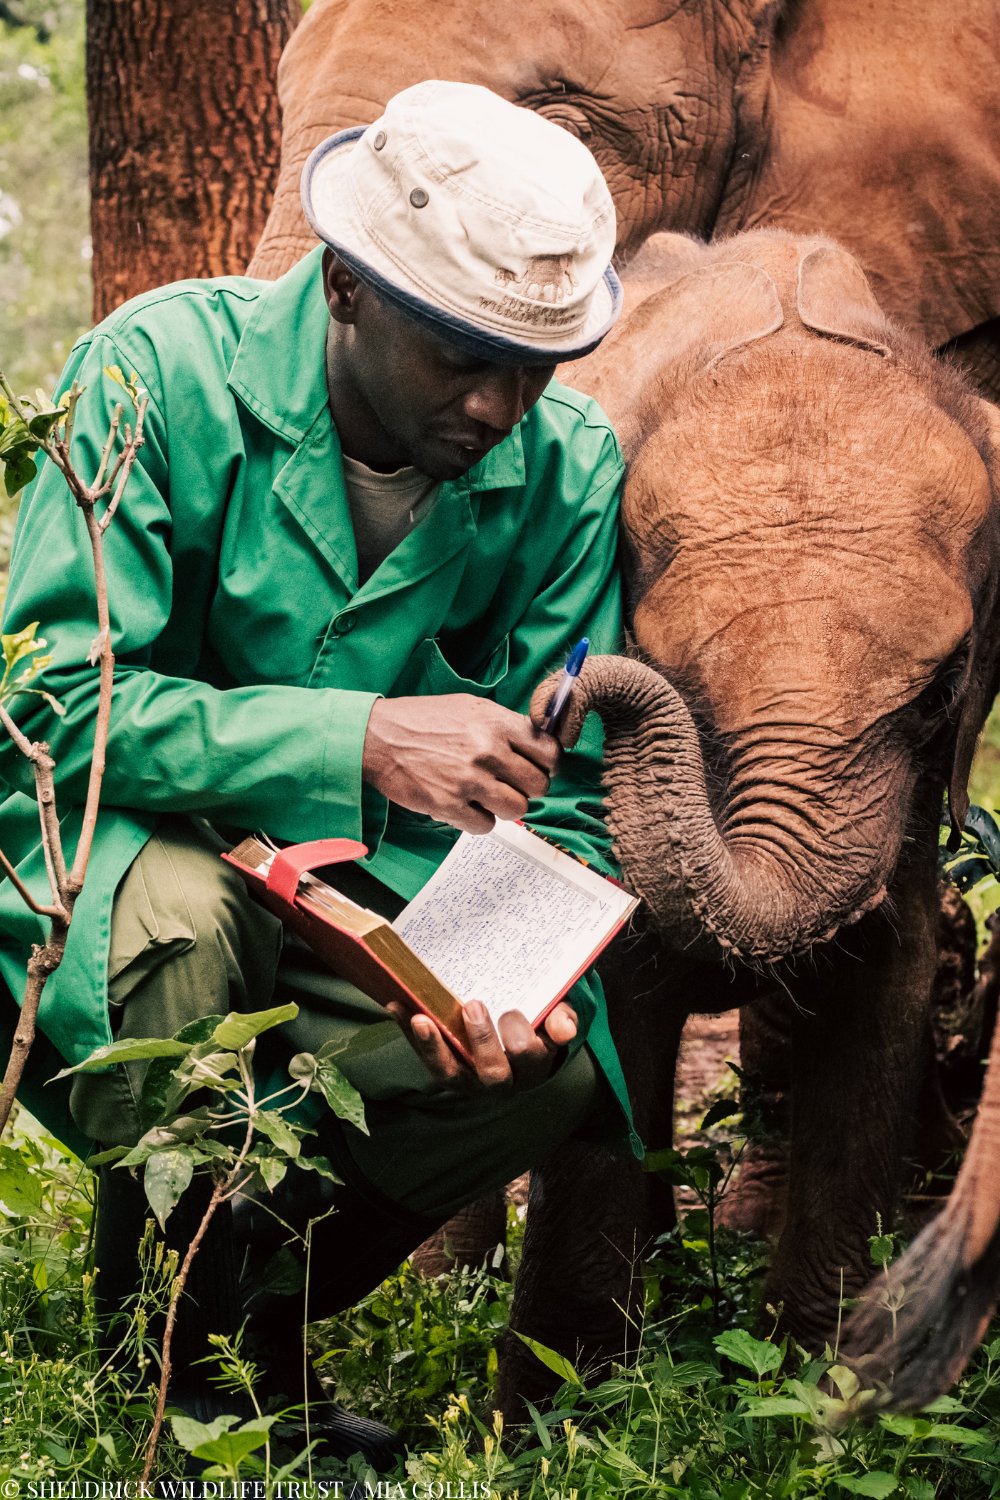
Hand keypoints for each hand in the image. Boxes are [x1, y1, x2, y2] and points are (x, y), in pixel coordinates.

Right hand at [362, 693, 558, 833]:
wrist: (377, 737)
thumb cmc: (421, 720)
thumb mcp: (469, 707)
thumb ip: (504, 724)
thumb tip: (536, 744)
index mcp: (495, 723)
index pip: (549, 752)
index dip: (548, 765)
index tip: (539, 768)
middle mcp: (487, 751)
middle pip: (538, 785)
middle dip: (527, 788)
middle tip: (509, 784)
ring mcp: (468, 780)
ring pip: (517, 809)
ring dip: (504, 806)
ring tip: (486, 796)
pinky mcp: (449, 804)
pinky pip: (485, 826)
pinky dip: (478, 820)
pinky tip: (465, 806)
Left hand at [386, 999, 577, 1091]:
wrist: (516, 1030)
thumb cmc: (538, 1019)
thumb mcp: (555, 1015)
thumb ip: (562, 1017)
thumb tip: (562, 1027)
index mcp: (535, 1064)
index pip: (533, 1056)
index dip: (525, 1038)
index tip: (513, 1012)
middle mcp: (505, 1080)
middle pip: (493, 1073)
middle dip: (482, 1041)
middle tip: (473, 1005)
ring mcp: (472, 1081)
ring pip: (451, 1075)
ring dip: (435, 1047)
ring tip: (421, 1019)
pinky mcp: (449, 1073)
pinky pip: (427, 1060)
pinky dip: (412, 1036)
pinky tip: (397, 1006)